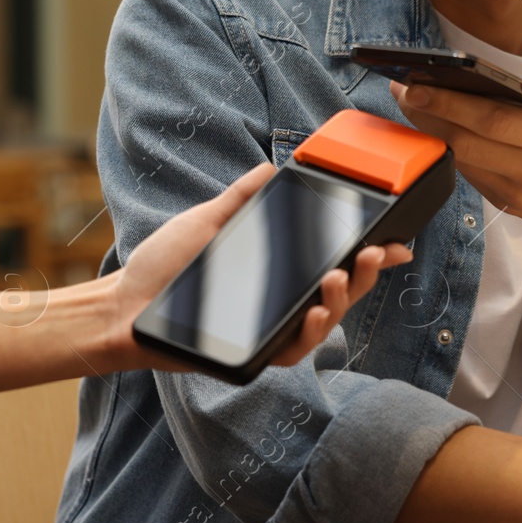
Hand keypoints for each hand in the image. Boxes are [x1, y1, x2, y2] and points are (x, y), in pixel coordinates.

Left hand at [99, 162, 413, 370]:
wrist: (124, 305)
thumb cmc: (164, 267)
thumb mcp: (208, 222)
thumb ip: (242, 198)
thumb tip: (272, 170)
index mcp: (282, 268)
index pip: (337, 259)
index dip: (372, 253)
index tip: (397, 240)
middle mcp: (285, 300)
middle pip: (344, 289)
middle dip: (367, 271)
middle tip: (373, 252)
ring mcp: (273, 327)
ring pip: (327, 320)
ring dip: (341, 299)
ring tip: (336, 275)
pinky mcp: (255, 352)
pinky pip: (294, 349)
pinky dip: (309, 333)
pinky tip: (314, 315)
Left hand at [392, 69, 521, 262]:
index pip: (491, 118)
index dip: (448, 102)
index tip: (416, 83)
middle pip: (468, 143)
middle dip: (429, 117)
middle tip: (401, 90)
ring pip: (468, 164)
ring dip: (436, 137)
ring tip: (415, 109)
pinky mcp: (520, 210)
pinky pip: (479, 181)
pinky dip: (457, 158)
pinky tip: (446, 136)